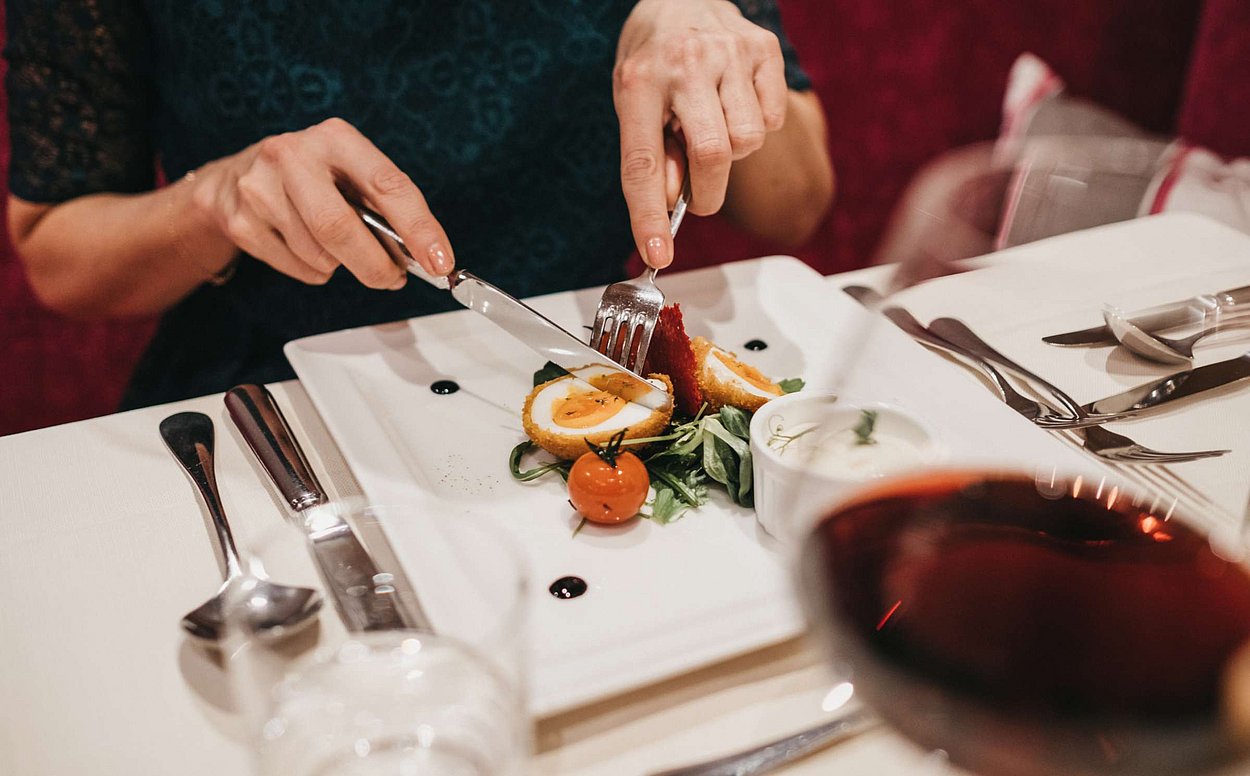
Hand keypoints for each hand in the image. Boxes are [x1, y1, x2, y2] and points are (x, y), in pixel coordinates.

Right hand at [189, 118, 454, 288]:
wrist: (234, 180)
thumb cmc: (313, 179)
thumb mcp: (349, 174)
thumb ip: (382, 206)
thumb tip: (420, 255)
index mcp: (335, 138)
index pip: (387, 185)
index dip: (419, 228)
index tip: (441, 262)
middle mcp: (293, 155)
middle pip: (339, 226)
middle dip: (374, 264)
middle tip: (393, 279)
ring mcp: (260, 188)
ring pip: (319, 254)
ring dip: (341, 265)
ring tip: (338, 248)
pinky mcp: (242, 221)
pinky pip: (298, 267)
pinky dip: (316, 270)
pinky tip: (308, 248)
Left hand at [614, 0, 787, 267]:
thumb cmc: (654, 60)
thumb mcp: (634, 103)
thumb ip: (654, 153)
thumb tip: (674, 201)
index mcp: (640, 81)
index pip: (644, 164)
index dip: (649, 217)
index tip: (658, 255)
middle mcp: (686, 63)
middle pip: (711, 155)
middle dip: (708, 192)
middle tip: (701, 194)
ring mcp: (730, 53)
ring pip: (747, 140)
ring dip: (733, 152)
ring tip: (714, 127)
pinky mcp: (764, 50)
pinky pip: (771, 119)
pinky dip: (755, 126)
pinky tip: (734, 104)